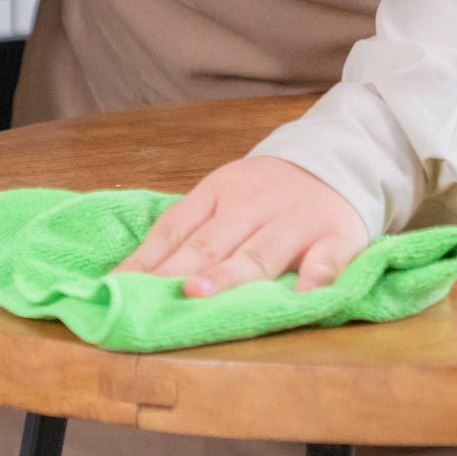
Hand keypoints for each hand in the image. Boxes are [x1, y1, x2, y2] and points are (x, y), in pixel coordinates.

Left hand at [113, 156, 369, 295]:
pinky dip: (315, 278)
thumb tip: (131, 276)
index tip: (116, 288)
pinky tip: (301, 297)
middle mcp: (254, 205)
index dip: (146, 259)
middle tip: (150, 294)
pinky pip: (326, 259)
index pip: (175, 227)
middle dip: (180, 269)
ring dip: (230, 274)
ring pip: (259, 252)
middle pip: (211, 242)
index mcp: (219, 192)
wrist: (340, 158)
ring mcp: (296, 221)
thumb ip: (188, 231)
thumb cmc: (268, 191)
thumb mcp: (225, 195)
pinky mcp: (337, 236)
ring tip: (201, 294)